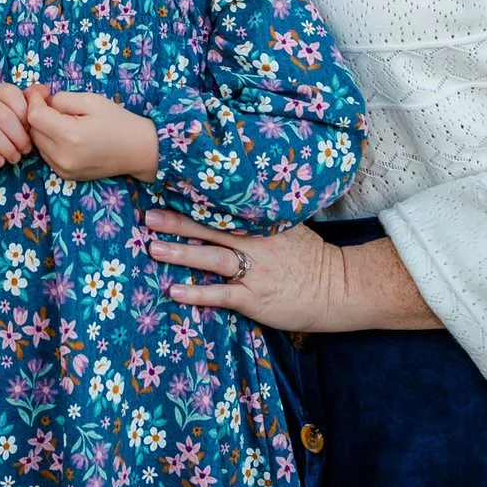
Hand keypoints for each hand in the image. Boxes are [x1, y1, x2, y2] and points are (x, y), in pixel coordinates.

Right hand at [0, 83, 30, 190]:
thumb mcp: (7, 117)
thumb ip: (26, 104)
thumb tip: (45, 91)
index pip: (10, 93)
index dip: (24, 113)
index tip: (31, 131)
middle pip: (1, 115)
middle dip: (19, 136)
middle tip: (26, 150)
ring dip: (6, 148)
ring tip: (15, 158)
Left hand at [25, 86, 158, 181]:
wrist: (138, 150)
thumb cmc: (117, 121)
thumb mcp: (91, 100)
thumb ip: (61, 99)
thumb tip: (40, 102)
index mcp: (70, 136)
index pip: (34, 116)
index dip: (34, 100)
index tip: (42, 92)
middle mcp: (62, 157)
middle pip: (33, 131)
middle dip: (38, 114)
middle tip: (51, 102)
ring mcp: (63, 170)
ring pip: (37, 144)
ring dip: (42, 129)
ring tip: (61, 119)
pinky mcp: (65, 176)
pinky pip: (46, 155)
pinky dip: (50, 143)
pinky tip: (65, 135)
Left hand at [141, 208, 442, 332]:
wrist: (338, 289)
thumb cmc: (311, 259)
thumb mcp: (289, 228)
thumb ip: (262, 217)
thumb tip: (237, 201)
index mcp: (262, 224)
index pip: (224, 208)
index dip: (196, 200)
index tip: (170, 189)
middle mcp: (256, 244)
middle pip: (210, 228)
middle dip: (177, 221)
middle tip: (147, 215)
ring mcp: (254, 271)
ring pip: (211, 258)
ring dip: (180, 252)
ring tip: (152, 247)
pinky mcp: (254, 298)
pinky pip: (221, 294)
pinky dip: (197, 292)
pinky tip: (174, 291)